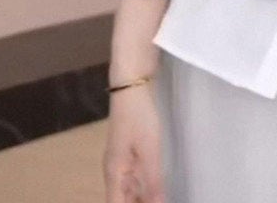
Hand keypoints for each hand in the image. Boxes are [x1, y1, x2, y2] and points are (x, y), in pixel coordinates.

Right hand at [103, 83, 166, 202]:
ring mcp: (122, 159)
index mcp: (114, 174)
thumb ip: (153, 182)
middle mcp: (114, 171)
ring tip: (162, 196)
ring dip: (142, 196)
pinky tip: (158, 185)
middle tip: (162, 200)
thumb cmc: (138, 118)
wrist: (131, 85)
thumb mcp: (149, 150)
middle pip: (123, 199)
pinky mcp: (130, 149)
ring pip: (129, 189)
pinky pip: (135, 176)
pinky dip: (145, 185)